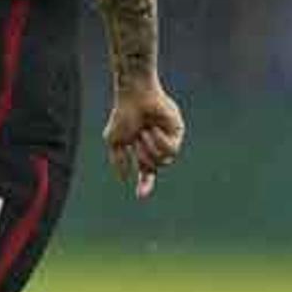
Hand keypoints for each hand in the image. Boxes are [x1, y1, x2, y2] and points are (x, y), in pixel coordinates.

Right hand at [103, 80, 183, 198]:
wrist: (134, 94)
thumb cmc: (123, 114)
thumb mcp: (114, 140)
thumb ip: (118, 160)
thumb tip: (123, 179)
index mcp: (143, 150)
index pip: (146, 173)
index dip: (145, 185)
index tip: (140, 196)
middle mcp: (156, 146)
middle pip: (154, 168)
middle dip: (144, 157)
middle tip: (138, 140)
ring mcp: (168, 139)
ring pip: (164, 161)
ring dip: (151, 149)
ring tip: (144, 133)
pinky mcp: (178, 131)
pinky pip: (172, 149)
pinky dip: (160, 142)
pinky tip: (154, 130)